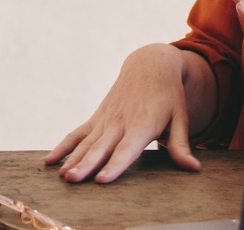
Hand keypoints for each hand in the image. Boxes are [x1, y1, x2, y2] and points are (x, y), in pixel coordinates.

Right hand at [45, 43, 207, 183]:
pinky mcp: (97, 118)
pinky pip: (77, 134)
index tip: (101, 180)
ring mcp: (105, 120)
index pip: (127, 150)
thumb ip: (181, 144)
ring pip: (86, 143)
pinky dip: (63, 146)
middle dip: (86, 165)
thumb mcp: (180, 117)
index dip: (114, 165)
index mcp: (142, 125)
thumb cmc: (169, 95)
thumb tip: (193, 167)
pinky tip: (49, 161)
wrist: (150, 64)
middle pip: (101, 148)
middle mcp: (120, 123)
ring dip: (72, 159)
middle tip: (73, 180)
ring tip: (62, 175)